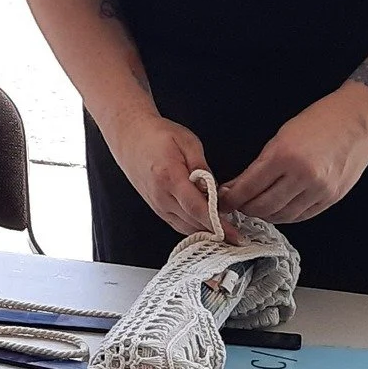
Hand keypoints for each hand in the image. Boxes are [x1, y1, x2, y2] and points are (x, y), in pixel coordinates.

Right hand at [100, 109, 236, 241]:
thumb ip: (202, 168)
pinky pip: (177, 224)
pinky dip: (193, 226)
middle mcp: (161, 195)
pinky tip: (206, 222)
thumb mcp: (188, 142)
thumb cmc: (156, 135)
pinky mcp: (156, 207)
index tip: (232, 233)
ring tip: (224, 227)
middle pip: (192, 222)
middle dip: (216, 229)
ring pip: (185, 227)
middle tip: (237, 232)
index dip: (217, 223)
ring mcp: (156, 204)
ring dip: (205, 230)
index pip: (196, 208)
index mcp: (169, 177)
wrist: (130, 136)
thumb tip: (213, 190)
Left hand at [221, 91, 367, 224]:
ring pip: (282, 215)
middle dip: (244, 208)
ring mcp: (319, 190)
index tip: (222, 200)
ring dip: (264, 215)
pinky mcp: (331, 198)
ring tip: (254, 208)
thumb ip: (261, 164)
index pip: (248, 187)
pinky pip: (302, 216)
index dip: (231, 197)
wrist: (360, 121)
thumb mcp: (282, 135)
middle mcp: (302, 176)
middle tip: (236, 205)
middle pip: (263, 206)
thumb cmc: (319, 121)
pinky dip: (285, 216)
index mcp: (284, 155)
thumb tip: (238, 185)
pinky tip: (277, 210)